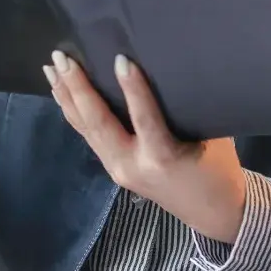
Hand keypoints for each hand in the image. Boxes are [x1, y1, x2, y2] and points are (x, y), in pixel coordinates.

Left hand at [46, 50, 247, 244]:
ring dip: (67, 97)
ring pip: (86, 129)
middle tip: (62, 57)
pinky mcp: (113, 168)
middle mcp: (132, 165)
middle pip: (99, 123)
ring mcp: (118, 169)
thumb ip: (183, 108)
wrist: (212, 213)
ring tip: (52, 68)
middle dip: (78, 88)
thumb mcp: (210, 136)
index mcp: (164, 158)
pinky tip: (62, 93)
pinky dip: (74, 112)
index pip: (145, 119)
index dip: (133, 89)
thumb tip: (165, 68)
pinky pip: (89, 136)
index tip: (120, 58)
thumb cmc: (218, 168)